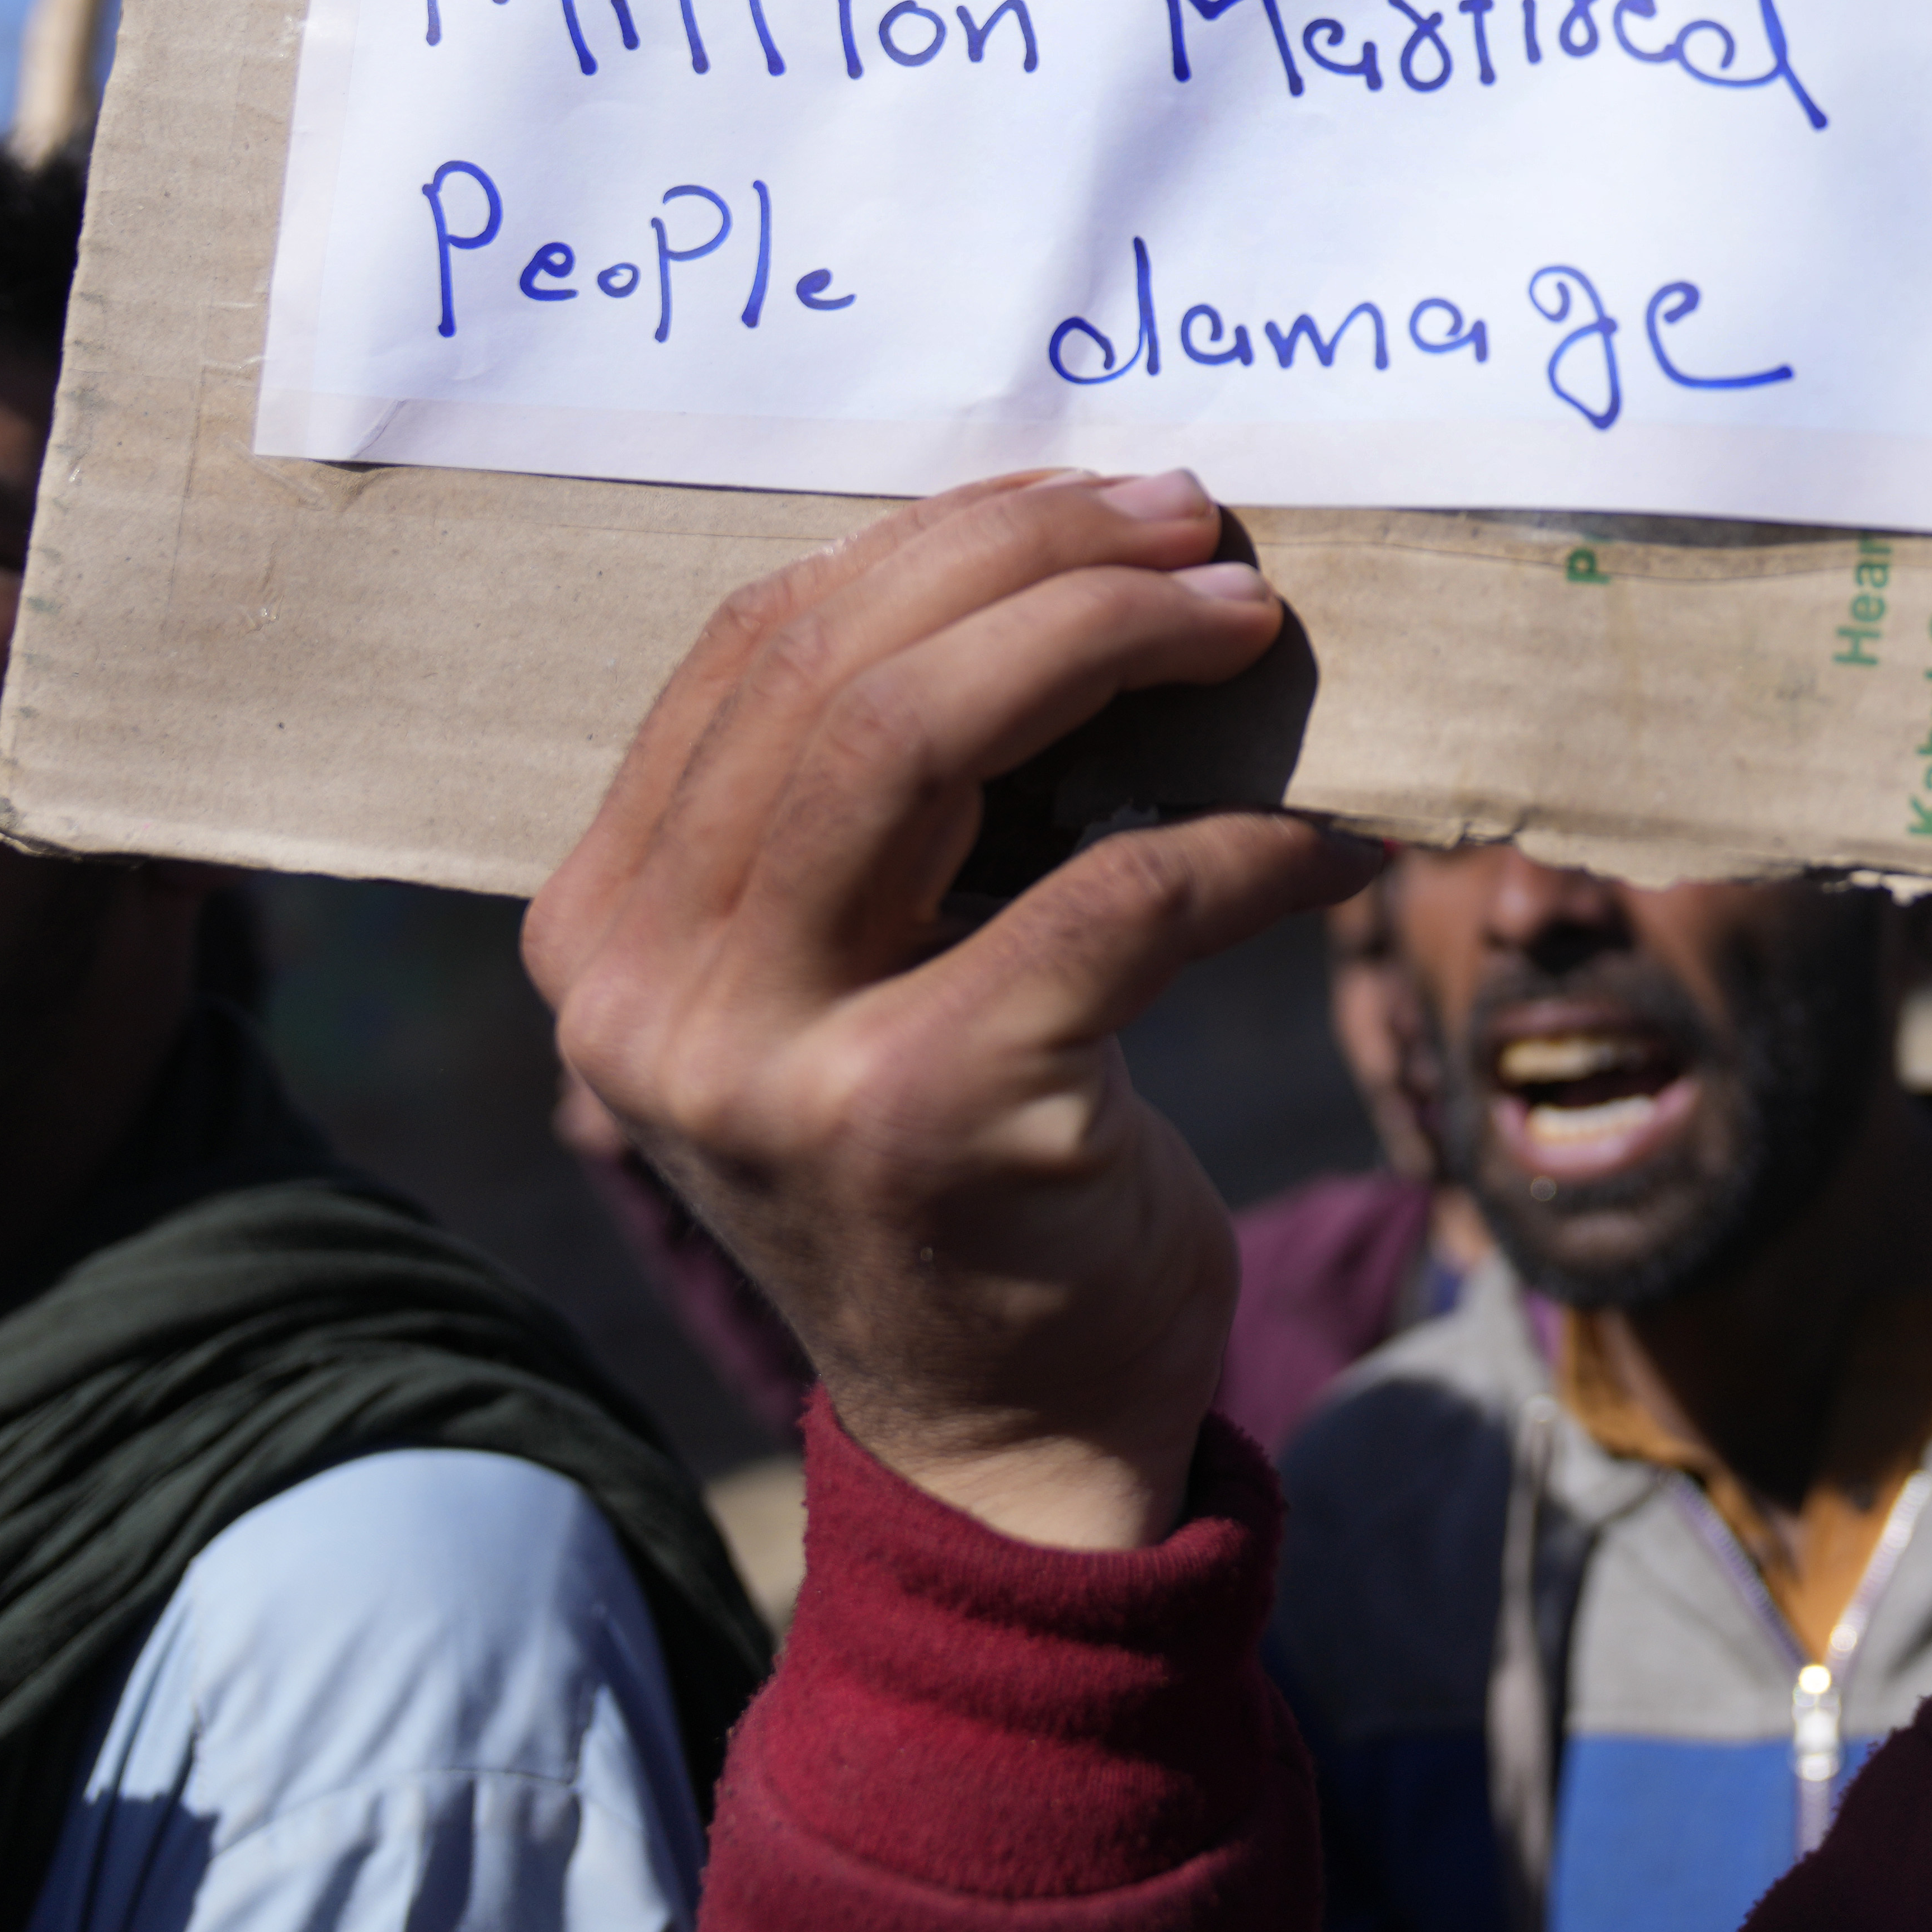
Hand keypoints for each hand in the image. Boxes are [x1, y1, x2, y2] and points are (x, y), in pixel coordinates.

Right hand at [526, 470, 1376, 1550]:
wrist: (1008, 1429)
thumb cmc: (959, 1149)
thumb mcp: (856, 962)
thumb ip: (879, 794)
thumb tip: (1064, 554)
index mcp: (604, 923)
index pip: (753, 647)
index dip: (936, 540)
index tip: (1096, 502)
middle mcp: (647, 994)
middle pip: (835, 675)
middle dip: (1035, 563)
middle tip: (1195, 529)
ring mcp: (769, 1065)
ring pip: (921, 744)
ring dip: (1112, 646)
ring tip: (1246, 620)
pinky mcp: (931, 1120)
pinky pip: (1112, 900)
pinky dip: (1241, 846)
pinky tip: (1327, 841)